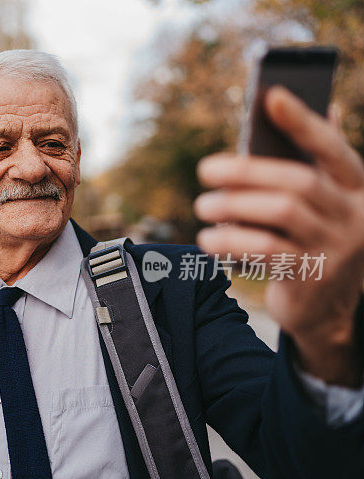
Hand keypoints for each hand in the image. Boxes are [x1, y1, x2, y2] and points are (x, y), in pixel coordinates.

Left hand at [195, 86, 363, 386]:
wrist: (325, 312)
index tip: (271, 95)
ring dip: (232, 206)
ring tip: (202, 207)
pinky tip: (208, 238)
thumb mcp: (321, 206)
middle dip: (245, 172)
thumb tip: (322, 107)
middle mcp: (355, 215)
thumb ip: (317, 165)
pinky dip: (230, 241)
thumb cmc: (311, 243)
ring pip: (280, 213)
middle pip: (297, 181)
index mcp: (358, 189)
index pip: (332, 147)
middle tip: (204, 170)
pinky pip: (265, 251)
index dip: (302, 122)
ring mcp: (337, 248)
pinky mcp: (312, 276)